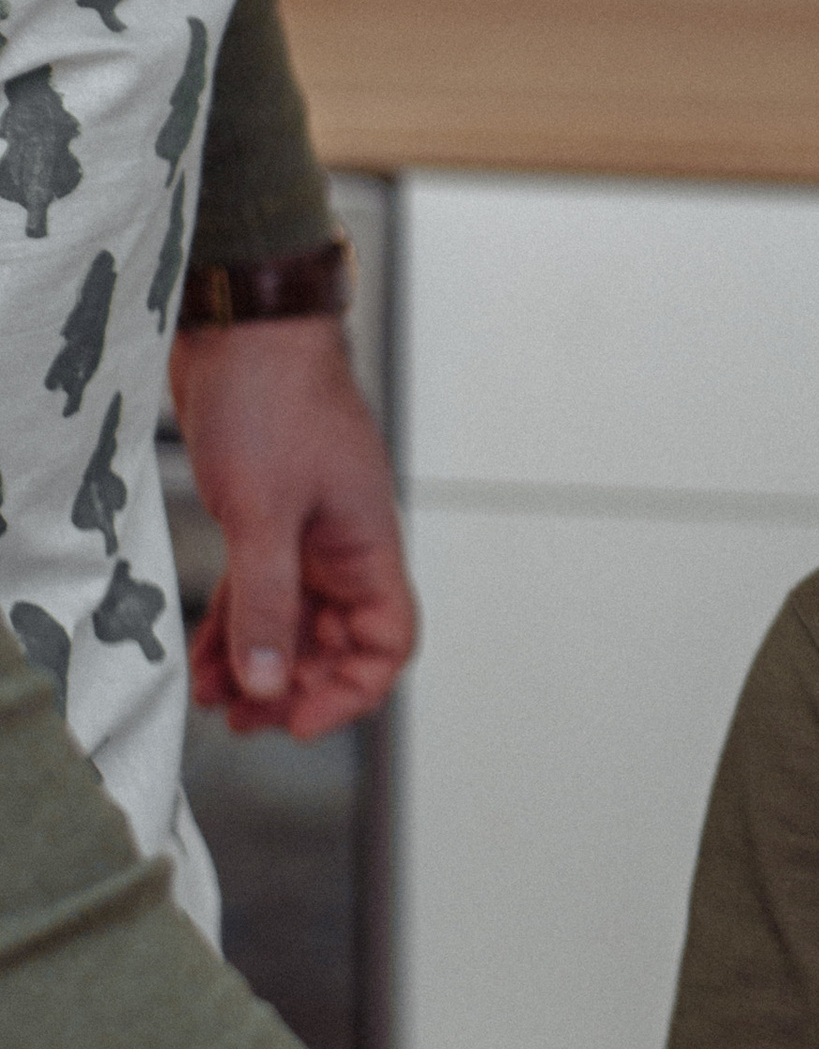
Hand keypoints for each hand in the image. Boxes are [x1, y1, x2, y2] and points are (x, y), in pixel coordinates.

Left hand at [170, 313, 416, 735]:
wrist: (242, 328)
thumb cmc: (272, 400)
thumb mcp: (265, 514)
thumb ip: (269, 603)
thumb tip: (270, 683)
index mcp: (368, 545)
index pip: (386, 641)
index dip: (349, 690)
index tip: (296, 720)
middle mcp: (344, 548)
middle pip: (335, 643)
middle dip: (292, 687)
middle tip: (241, 719)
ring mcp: (305, 535)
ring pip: (292, 623)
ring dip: (258, 665)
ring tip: (213, 699)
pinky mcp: (265, 520)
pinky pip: (260, 594)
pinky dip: (235, 629)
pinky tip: (203, 657)